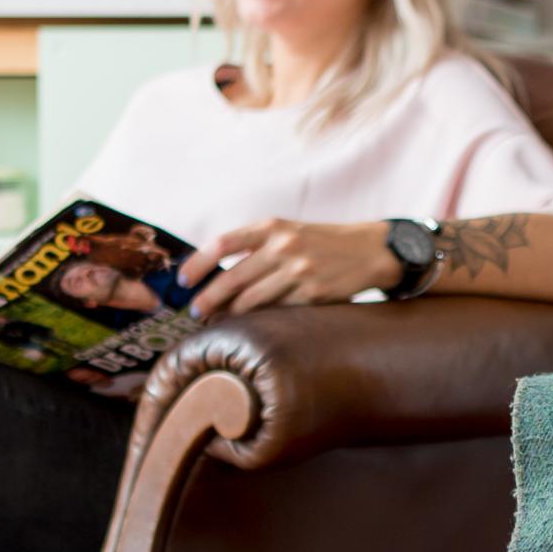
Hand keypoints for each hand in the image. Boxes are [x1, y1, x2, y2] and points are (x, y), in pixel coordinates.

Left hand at [183, 219, 400, 319]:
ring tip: (217, 321)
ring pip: (251, 300)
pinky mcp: (313, 293)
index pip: (222, 244)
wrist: (369, 250)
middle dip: (207, 299)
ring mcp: (299, 271)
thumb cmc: (320, 242)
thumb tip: (214, 272)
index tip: (183, 281)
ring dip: (229, 314)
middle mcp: (283, 246)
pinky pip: (277, 311)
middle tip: (195, 312)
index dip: (197, 264)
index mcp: (272, 226)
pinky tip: (249, 325)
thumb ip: (255, 246)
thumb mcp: (288, 231)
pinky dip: (259, 320)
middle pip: (231, 278)